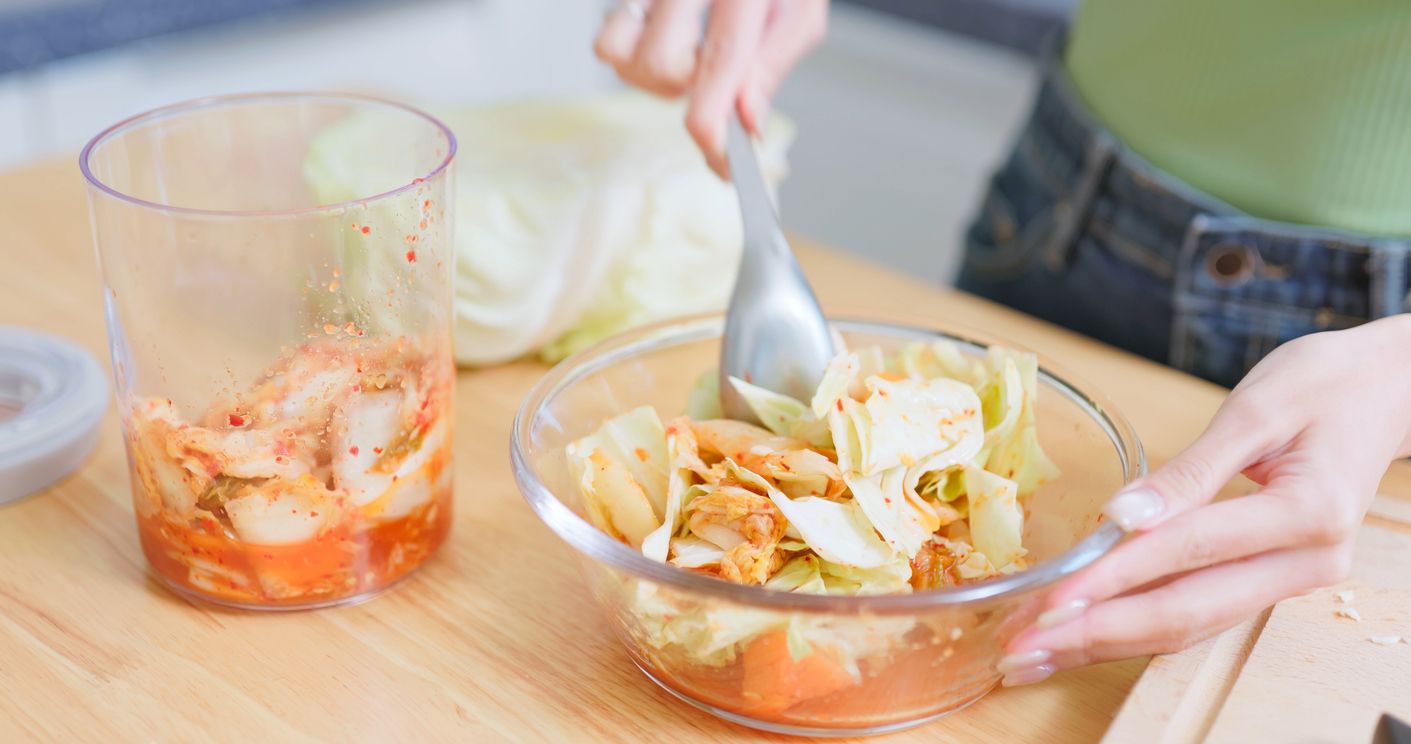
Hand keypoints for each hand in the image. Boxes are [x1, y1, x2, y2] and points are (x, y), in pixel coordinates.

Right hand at [594, 0, 827, 176]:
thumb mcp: (800, 11)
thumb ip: (771, 64)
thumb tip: (747, 121)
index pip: (720, 61)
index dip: (714, 123)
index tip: (719, 162)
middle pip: (662, 65)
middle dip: (687, 89)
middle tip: (712, 74)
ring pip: (625, 59)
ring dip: (658, 76)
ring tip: (689, 55)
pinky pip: (605, 43)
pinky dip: (628, 57)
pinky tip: (660, 43)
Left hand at [998, 315, 1410, 685]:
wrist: (1387, 392)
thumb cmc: (1326, 386)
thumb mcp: (1256, 409)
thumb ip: (1189, 470)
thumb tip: (1121, 517)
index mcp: (1308, 512)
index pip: (1191, 551)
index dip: (1116, 577)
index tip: (1052, 598)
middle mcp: (1306, 562)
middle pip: (1187, 611)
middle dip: (1096, 632)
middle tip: (1021, 645)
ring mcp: (1291, 580)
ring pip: (1188, 625)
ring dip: (1104, 642)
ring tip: (1034, 652)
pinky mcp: (1268, 580)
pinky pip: (1197, 614)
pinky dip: (1133, 628)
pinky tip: (1079, 635)